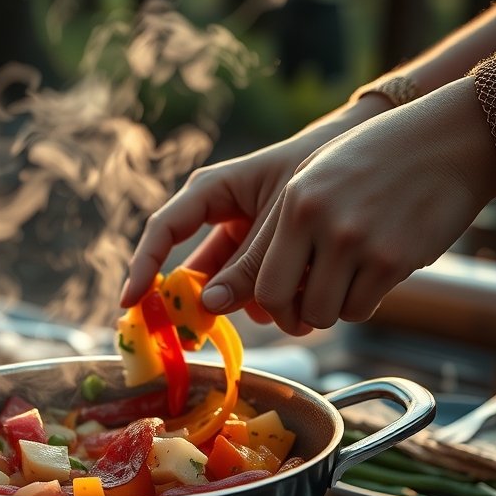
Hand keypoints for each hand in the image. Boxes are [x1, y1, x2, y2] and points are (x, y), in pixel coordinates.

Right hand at [121, 96, 387, 317]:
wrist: (364, 161)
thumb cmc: (321, 169)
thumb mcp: (284, 218)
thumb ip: (250, 262)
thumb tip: (208, 305)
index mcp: (212, 191)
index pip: (164, 230)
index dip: (144, 266)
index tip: (130, 302)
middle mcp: (219, 218)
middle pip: (195, 271)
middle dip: (207, 302)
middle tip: (201, 334)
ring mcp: (241, 241)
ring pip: (229, 288)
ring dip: (252, 306)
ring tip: (289, 309)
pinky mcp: (263, 260)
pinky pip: (256, 292)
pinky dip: (274, 304)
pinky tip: (302, 303)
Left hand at [192, 78, 495, 334]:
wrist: (453, 140)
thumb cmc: (380, 160)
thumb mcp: (320, 175)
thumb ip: (288, 223)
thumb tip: (263, 286)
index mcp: (295, 201)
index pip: (262, 281)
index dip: (271, 303)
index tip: (284, 303)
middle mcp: (320, 222)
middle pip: (285, 306)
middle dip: (295, 316)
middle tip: (309, 306)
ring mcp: (357, 243)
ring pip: (325, 314)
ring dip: (333, 307)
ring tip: (347, 281)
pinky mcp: (393, 260)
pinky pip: (360, 309)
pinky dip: (363, 303)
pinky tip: (373, 277)